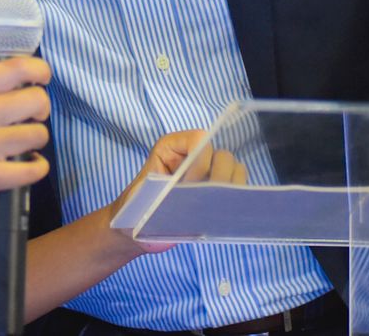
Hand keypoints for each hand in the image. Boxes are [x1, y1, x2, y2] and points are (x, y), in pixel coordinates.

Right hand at [0, 56, 51, 218]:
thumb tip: (30, 85)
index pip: (17, 68)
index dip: (40, 71)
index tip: (43, 80)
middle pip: (36, 100)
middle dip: (41, 110)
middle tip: (31, 119)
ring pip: (39, 134)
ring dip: (37, 140)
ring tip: (23, 145)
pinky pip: (34, 169)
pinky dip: (38, 167)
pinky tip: (28, 165)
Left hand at [105, 130, 248, 255]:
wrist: (134, 230)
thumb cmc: (133, 210)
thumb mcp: (141, 200)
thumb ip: (162, 193)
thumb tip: (192, 193)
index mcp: (171, 148)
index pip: (199, 139)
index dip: (200, 162)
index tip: (189, 185)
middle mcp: (193, 156)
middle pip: (222, 155)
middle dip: (219, 178)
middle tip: (208, 201)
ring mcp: (207, 173)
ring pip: (234, 169)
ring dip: (229, 188)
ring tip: (216, 208)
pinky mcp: (215, 191)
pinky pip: (236, 188)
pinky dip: (234, 199)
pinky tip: (223, 215)